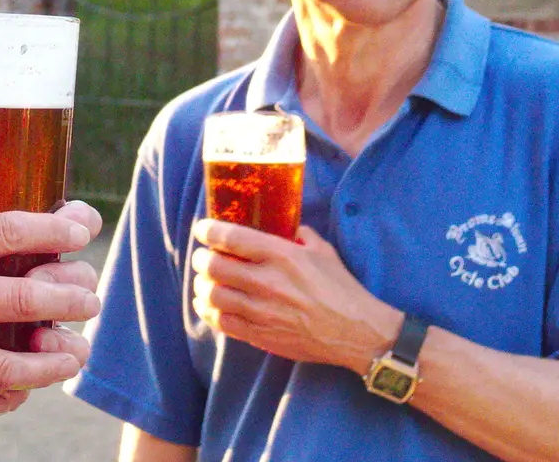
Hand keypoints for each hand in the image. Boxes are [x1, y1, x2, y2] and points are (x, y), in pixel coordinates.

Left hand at [190, 220, 398, 372]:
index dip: (208, 231)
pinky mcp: (261, 335)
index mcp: (281, 255)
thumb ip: (297, 234)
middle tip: (202, 257)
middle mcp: (267, 281)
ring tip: (203, 281)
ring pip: (212, 295)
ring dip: (202, 285)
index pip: (231, 237)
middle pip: (214, 266)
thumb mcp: (322, 250)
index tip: (202, 229)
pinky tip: (206, 305)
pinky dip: (208, 311)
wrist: (357, 333)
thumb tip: (280, 223)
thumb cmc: (341, 289)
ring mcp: (262, 311)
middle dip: (201, 259)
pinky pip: (222, 322)